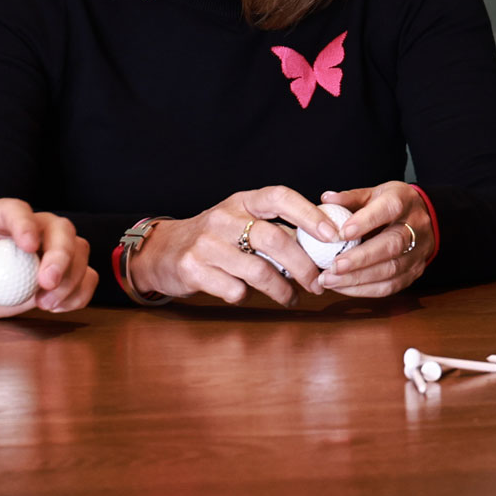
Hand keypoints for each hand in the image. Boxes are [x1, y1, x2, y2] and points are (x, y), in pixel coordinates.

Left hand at [0, 199, 95, 316]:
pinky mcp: (57, 275)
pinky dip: (78, 294)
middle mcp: (28, 229)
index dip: (26, 224)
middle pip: (58, 228)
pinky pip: (83, 277)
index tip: (29, 246)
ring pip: (78, 251)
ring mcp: (46, 251)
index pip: (16, 210)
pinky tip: (58, 307)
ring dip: (71, 279)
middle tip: (47, 283)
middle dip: (60, 255)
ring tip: (45, 304)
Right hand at [127, 186, 343, 307]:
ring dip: (281, 289)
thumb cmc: (215, 238)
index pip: (279, 197)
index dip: (308, 214)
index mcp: (241, 202)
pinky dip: (246, 296)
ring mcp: (206, 243)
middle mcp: (223, 218)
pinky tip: (245, 294)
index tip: (332, 235)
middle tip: (317, 283)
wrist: (163, 251)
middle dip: (303, 266)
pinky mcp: (193, 268)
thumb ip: (275, 228)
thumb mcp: (240, 221)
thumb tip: (324, 245)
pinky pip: (234, 290)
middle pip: (273, 239)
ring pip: (258, 270)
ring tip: (290, 297)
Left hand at [309, 182, 436, 298]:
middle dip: (361, 258)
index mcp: (404, 201)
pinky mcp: (414, 272)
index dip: (366, 221)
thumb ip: (350, 198)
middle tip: (334, 266)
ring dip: (358, 278)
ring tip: (330, 280)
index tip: (341, 233)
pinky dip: (364, 290)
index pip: (389, 209)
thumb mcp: (373, 193)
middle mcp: (416, 227)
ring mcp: (418, 252)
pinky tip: (343, 287)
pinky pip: (390, 286)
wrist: (424, 218)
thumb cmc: (391, 205)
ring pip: (391, 270)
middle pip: (392, 245)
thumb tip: (326, 199)